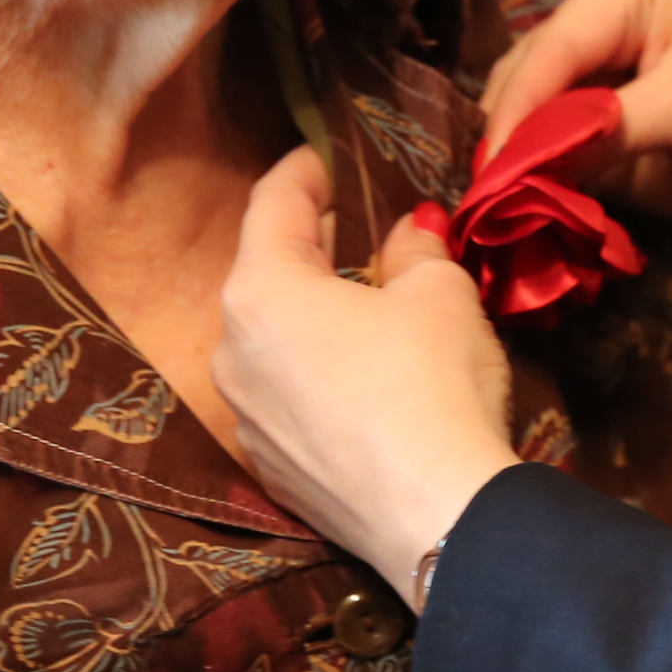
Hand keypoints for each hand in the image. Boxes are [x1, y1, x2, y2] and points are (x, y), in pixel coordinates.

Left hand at [217, 147, 518, 594]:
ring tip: (371, 310)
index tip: (328, 153)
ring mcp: (245, 419)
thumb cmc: (432, 383)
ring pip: (274, 344)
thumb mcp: (440, 294)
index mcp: (261, 290)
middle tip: (363, 227)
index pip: (274, 203)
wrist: (437, 518)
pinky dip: (319, 379)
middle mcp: (231, 351)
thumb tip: (406, 233)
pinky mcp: (271, 472)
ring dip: (315, 319)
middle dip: (314, 249)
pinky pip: (289, 402)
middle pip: (267, 276)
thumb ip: (415, 249)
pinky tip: (368, 386)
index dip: (306, 170)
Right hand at [480, 0, 671, 229]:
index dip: (515, 115)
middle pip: (526, 80)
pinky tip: (531, 218)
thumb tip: (523, 164)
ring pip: (530, 120)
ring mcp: (600, 73)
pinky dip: (542, 187)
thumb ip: (609, 131)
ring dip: (520, 169)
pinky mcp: (606, 125)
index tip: (487, 177)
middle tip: (489, 211)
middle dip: (510, 143)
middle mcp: (600, 17)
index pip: (549, 48)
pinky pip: (555, 155)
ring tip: (505, 219)